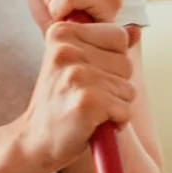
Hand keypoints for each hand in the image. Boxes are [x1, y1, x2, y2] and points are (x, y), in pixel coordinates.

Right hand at [16, 20, 140, 169]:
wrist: (34, 141)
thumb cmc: (60, 102)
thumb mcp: (77, 64)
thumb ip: (106, 45)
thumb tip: (136, 32)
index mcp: (62, 32)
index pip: (118, 36)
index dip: (112, 61)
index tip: (88, 75)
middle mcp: (66, 50)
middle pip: (126, 64)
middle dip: (115, 85)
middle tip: (86, 97)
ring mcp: (76, 75)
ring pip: (128, 89)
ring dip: (115, 105)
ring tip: (88, 110)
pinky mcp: (87, 101)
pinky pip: (125, 110)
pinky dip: (116, 122)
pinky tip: (92, 124)